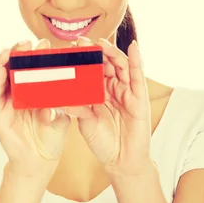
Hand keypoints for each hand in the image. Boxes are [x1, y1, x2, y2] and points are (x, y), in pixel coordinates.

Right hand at [0, 39, 71, 179]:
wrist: (39, 161)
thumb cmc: (52, 138)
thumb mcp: (62, 119)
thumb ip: (63, 108)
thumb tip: (61, 97)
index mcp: (35, 89)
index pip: (35, 67)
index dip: (38, 54)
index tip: (47, 43)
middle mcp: (19, 91)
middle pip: (17, 66)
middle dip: (21, 52)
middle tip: (28, 42)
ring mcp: (7, 100)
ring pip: (2, 74)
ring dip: (5, 61)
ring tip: (11, 51)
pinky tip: (2, 70)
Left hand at [64, 37, 151, 175]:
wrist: (121, 161)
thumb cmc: (104, 143)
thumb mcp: (87, 124)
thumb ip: (79, 110)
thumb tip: (63, 99)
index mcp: (99, 93)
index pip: (90, 70)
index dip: (82, 59)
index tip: (69, 49)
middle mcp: (113, 89)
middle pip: (105, 63)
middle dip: (95, 51)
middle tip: (81, 42)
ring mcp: (127, 92)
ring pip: (120, 66)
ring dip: (111, 52)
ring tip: (101, 43)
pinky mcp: (140, 98)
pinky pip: (138, 75)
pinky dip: (136, 60)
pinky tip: (133, 47)